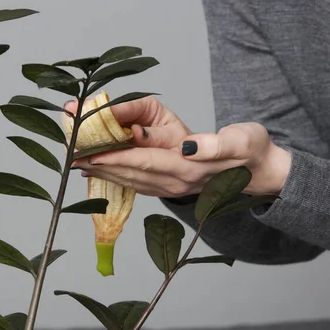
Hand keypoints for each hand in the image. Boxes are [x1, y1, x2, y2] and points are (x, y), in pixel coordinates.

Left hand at [65, 96, 291, 196]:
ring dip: (100, 170)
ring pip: (128, 179)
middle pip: (129, 172)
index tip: (87, 151)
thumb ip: (215, 146)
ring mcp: (171, 189)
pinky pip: (135, 182)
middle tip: (69, 152)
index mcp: (190, 169)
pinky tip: (97, 170)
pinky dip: (113, 175)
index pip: (144, 160)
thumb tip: (188, 148)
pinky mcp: (168, 188)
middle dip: (98, 162)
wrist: (261, 173)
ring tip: (75, 160)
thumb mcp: (242, 140)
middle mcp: (176, 183)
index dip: (115, 156)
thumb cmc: (250, 150)